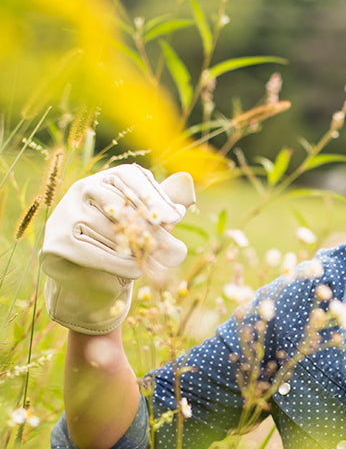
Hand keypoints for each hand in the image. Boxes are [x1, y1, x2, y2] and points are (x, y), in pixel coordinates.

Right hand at [41, 164, 194, 334]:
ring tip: (161, 263)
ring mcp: (66, 213)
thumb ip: (164, 208)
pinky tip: (139, 271)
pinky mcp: (58, 241)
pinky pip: (97, 253)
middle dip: (151, 230)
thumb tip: (186, 188)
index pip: (130, 175)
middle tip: (176, 250)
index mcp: (106, 177)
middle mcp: (83, 188)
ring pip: (111, 232)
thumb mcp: (146, 222)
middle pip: (122, 205)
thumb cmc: (123, 240)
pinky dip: (122, 264)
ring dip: (140, 251)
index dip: (153, 196)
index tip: (174, 217)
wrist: (85, 272)